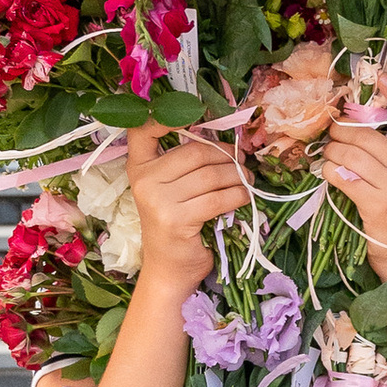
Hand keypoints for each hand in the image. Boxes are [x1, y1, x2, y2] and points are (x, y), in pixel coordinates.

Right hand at [123, 122, 246, 295]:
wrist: (169, 270)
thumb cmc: (176, 226)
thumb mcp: (171, 190)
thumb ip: (184, 165)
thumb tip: (228, 142)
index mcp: (139, 166)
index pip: (144, 130)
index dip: (166, 116)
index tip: (195, 116)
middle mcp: (143, 180)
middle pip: (195, 152)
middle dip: (226, 155)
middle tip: (243, 163)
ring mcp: (157, 200)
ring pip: (210, 175)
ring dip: (237, 176)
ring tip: (247, 180)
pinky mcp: (176, 220)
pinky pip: (218, 198)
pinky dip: (238, 196)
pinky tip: (244, 197)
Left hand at [320, 92, 386, 279]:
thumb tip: (358, 133)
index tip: (381, 77)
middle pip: (369, 134)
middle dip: (342, 132)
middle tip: (331, 135)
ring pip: (351, 153)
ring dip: (331, 152)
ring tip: (328, 156)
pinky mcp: (377, 205)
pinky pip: (342, 176)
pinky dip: (329, 171)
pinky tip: (328, 174)